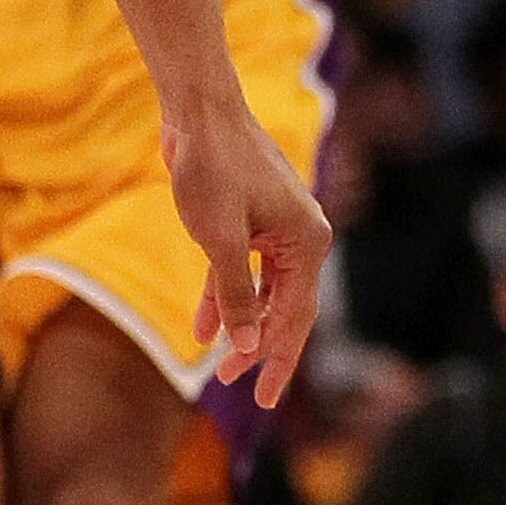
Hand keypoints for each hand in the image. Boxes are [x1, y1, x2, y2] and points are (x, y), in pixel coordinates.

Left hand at [169, 99, 331, 407]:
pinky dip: (226, 295)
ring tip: (220, 366)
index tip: (255, 394)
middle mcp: (302, 237)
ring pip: (265, 291)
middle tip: (241, 388)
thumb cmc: (212, 168)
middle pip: (287, 309)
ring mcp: (277, 228)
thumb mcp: (221, 241)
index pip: (296, 316)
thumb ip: (237, 297)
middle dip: (262, 349)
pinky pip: (245, 270)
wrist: (198, 110)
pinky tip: (205, 327)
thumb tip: (246, 347)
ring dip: (242, 325)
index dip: (275, 358)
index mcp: (308, 243)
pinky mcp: (251, 220)